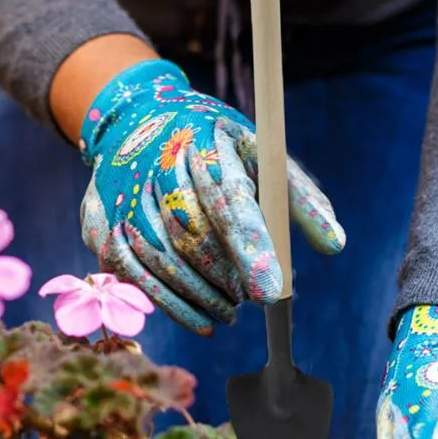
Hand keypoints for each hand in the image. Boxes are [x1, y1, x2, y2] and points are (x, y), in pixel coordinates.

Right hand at [78, 59, 343, 334]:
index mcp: (205, 141)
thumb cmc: (215, 144)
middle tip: (251, 299)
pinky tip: (200, 320)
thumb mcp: (261, 153)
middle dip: (224, 276)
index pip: (228, 200)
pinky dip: (168, 303)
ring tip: (231, 312)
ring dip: (198, 295)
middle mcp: (156, 163)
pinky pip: (131, 271)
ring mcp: (122, 192)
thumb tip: (335, 245)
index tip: (271, 293)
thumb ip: (298, 198)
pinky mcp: (101, 221)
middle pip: (189, 233)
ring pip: (158, 256)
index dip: (250, 249)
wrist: (136, 118)